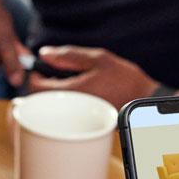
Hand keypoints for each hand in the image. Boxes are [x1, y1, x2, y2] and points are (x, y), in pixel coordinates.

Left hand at [28, 44, 155, 107]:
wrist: (144, 98)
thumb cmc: (125, 78)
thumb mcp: (97, 58)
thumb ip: (68, 55)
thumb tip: (45, 53)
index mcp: (73, 92)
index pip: (35, 88)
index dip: (34, 74)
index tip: (41, 67)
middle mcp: (72, 110)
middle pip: (39, 101)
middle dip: (42, 86)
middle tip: (53, 74)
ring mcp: (77, 119)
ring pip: (51, 109)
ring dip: (52, 95)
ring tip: (67, 83)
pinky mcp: (84, 124)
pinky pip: (64, 114)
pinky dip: (64, 103)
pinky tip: (77, 94)